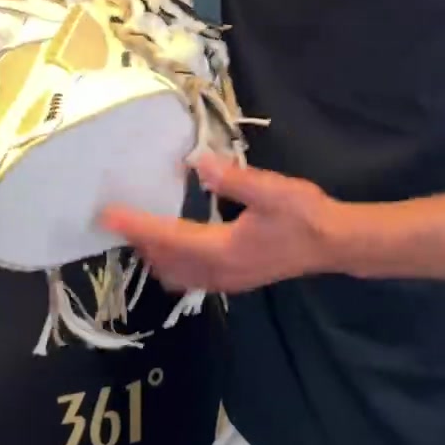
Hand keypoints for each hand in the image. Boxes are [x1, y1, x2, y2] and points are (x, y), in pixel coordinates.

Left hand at [100, 154, 333, 294]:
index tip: (110, 216)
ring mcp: (228, 280)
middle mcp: (219, 272)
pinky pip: (192, 277)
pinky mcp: (236, 278)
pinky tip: (173, 250)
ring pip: (178, 274)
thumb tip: (198, 164)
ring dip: (155, 256)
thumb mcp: (270, 190)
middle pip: (167, 262)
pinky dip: (173, 264)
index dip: (138, 227)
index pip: (169, 239)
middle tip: (117, 222)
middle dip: (140, 244)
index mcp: (223, 250)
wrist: (333, 243)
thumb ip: (233, 179)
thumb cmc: (303, 214)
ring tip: (140, 234)